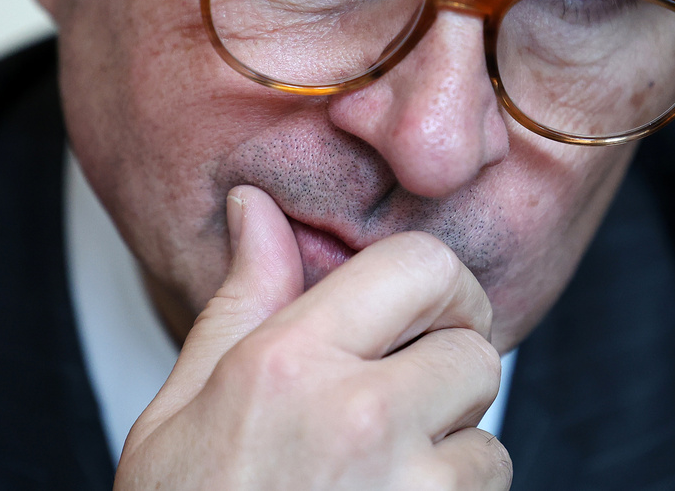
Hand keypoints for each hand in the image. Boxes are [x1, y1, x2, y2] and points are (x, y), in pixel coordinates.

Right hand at [114, 185, 510, 489]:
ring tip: (378, 483)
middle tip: (400, 400)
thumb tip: (258, 210)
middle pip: (475, 351)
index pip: (420, 265)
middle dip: (448, 370)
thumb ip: (242, 299)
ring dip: (451, 457)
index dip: (440, 282)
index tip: (431, 308)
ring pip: (490, 441)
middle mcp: (358, 419)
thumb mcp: (184, 405)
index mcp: (290, 364)